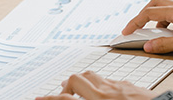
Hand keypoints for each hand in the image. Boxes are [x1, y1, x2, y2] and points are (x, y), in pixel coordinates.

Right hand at [38, 71, 155, 99]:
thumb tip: (75, 95)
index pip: (65, 99)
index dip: (49, 98)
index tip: (40, 99)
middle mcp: (107, 93)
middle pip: (77, 78)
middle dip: (66, 85)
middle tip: (63, 94)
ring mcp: (120, 86)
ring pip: (94, 74)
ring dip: (83, 81)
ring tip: (80, 91)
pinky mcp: (132, 85)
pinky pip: (111, 79)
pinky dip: (101, 84)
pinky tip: (104, 93)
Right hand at [122, 0, 172, 55]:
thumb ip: (165, 44)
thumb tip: (147, 45)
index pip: (149, 12)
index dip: (135, 22)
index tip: (126, 31)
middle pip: (154, 3)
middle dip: (142, 14)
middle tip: (134, 28)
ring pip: (163, 9)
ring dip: (153, 19)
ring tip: (150, 34)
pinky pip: (171, 16)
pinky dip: (164, 23)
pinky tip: (167, 35)